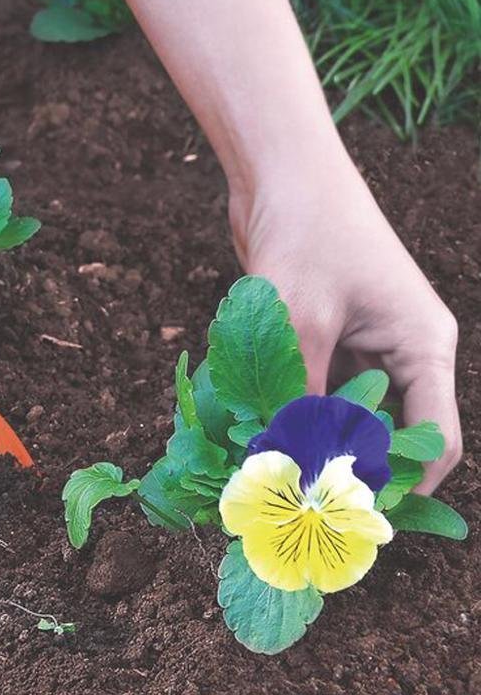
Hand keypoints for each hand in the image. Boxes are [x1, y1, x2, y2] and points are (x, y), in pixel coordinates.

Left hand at [229, 154, 460, 492]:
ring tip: (272, 470)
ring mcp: (366, 345)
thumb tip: (286, 463)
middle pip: (389, 432)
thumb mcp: (302, 324)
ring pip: (347, 414)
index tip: (353, 517)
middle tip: (302, 502)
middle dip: (348, 467)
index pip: (433, 439)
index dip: (399, 485)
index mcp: (423, 346)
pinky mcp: (329, 337)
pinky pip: (319, 390)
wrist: (281, 176)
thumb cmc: (306, 236)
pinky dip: (295, 410)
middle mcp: (402, 351)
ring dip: (313, 439)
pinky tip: (260, 430)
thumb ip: (299, 396)